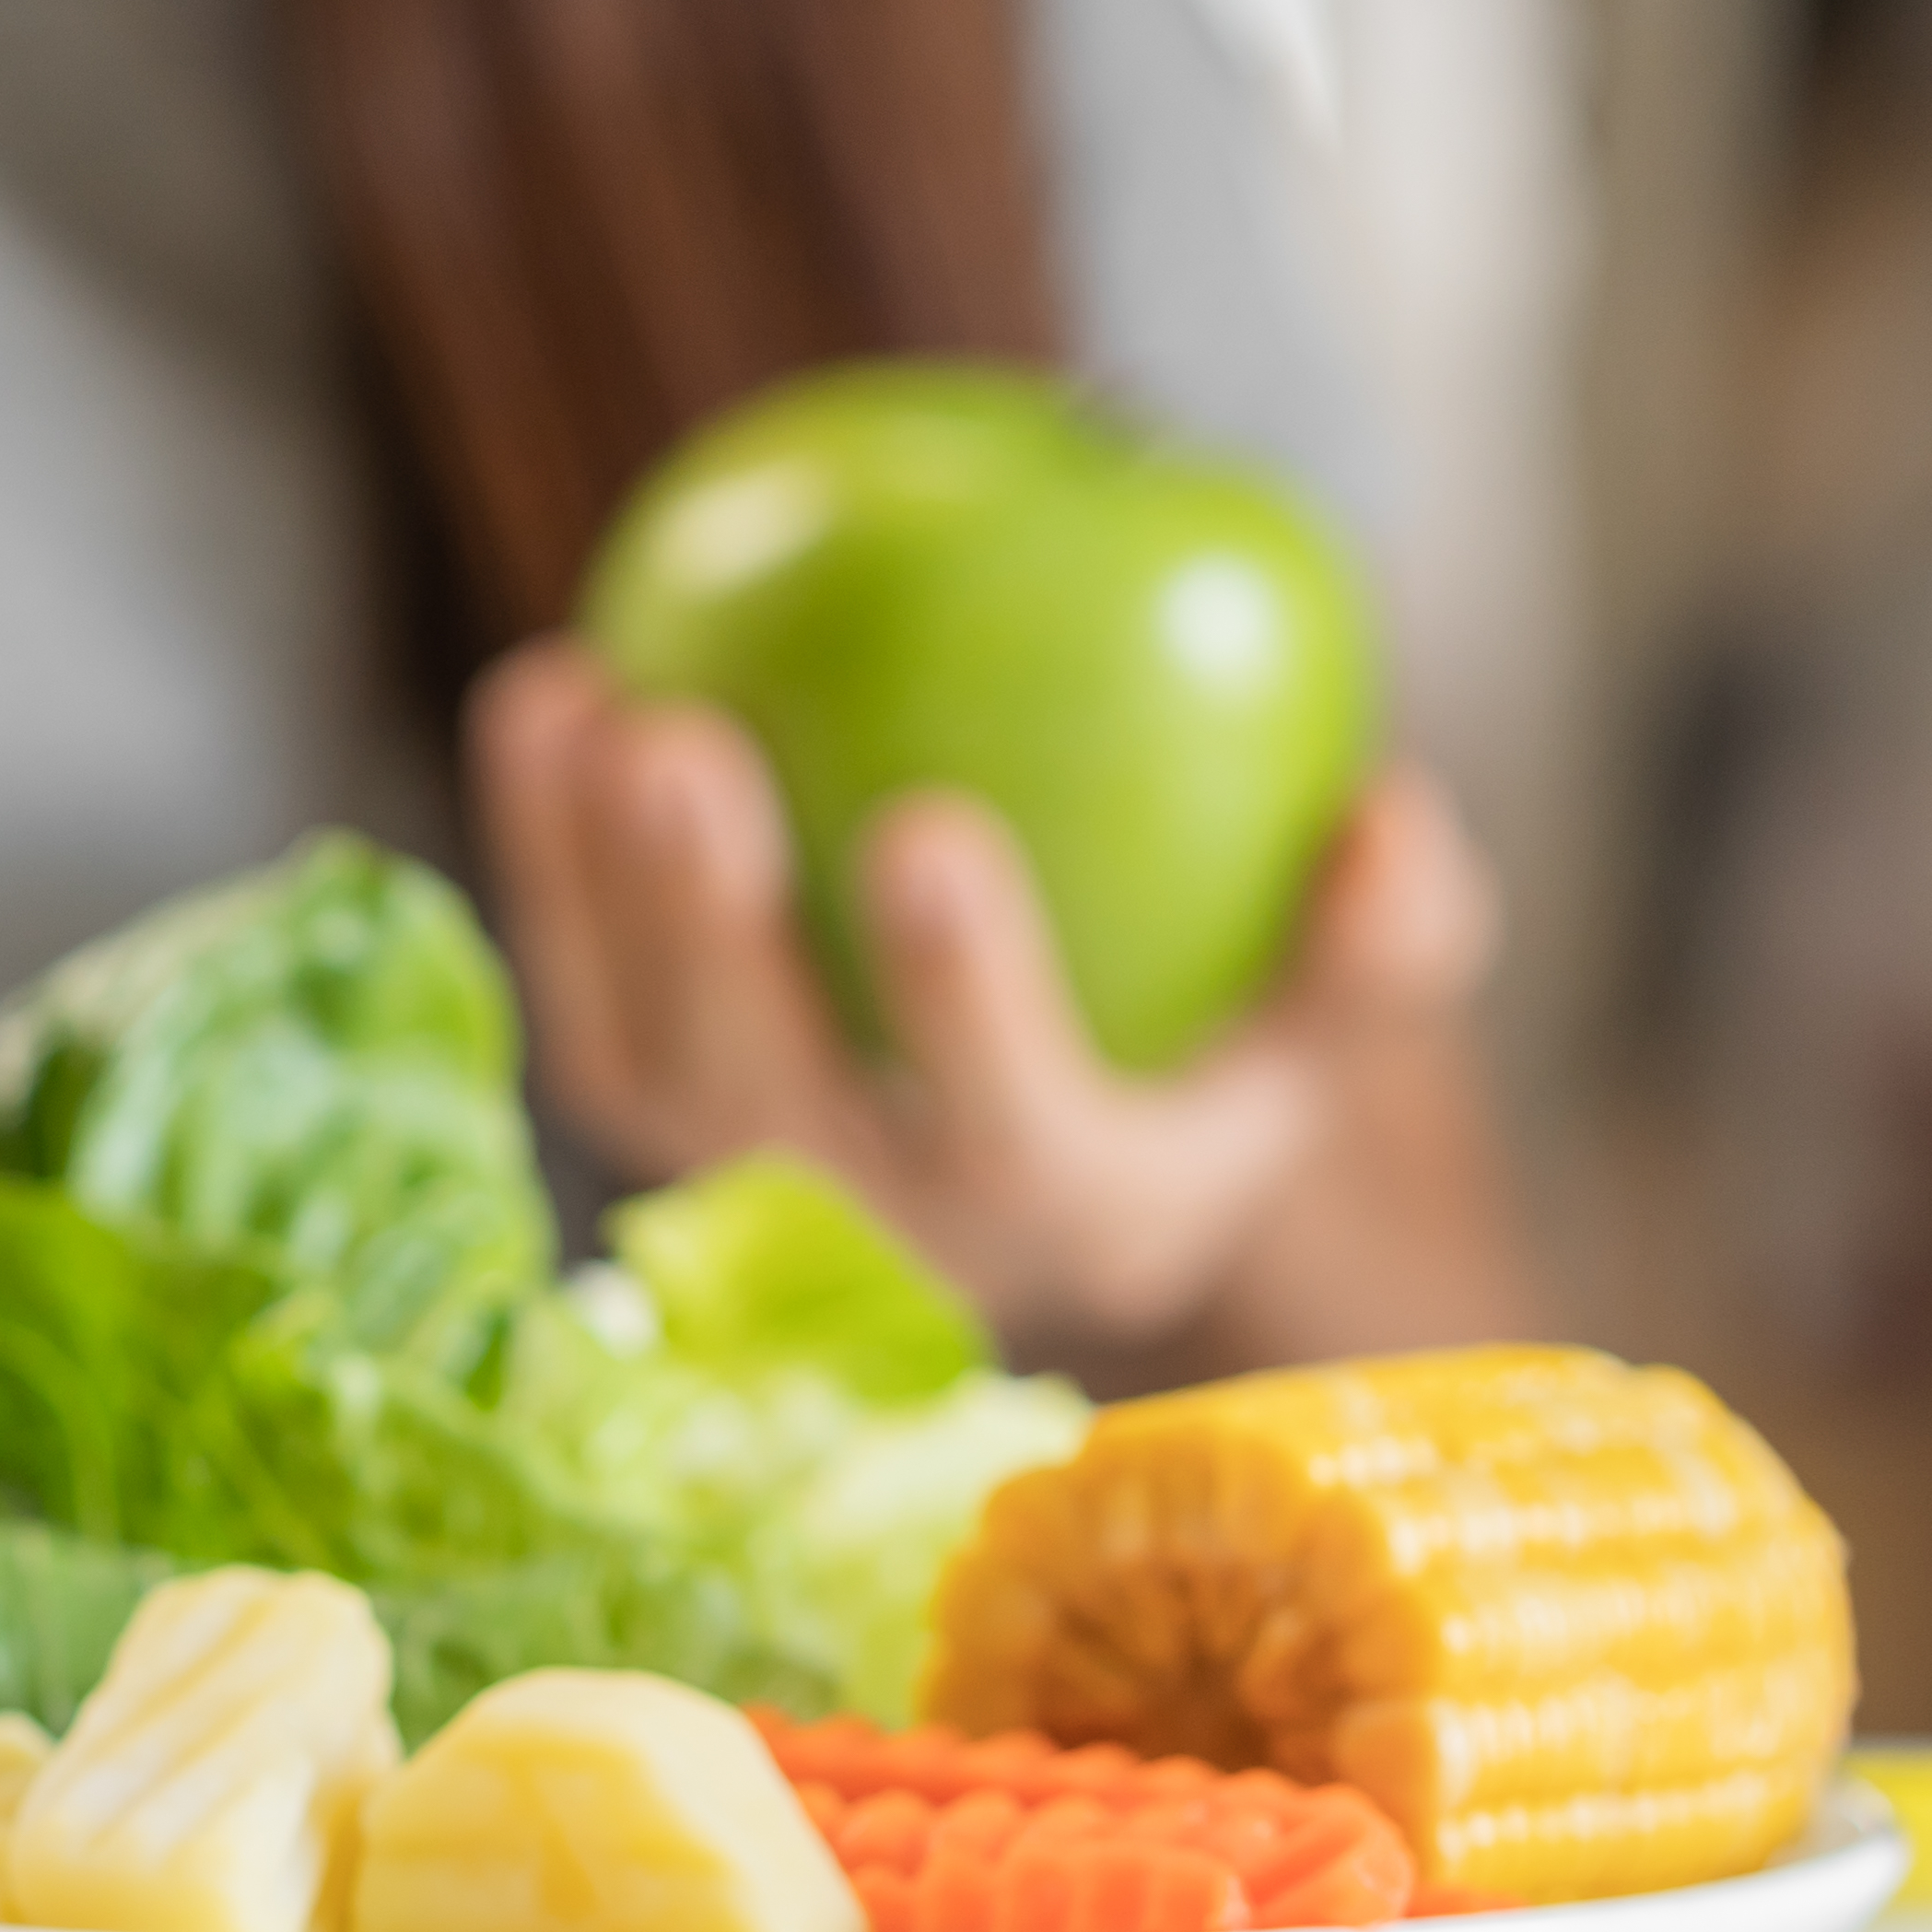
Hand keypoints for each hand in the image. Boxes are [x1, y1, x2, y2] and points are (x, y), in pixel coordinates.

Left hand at [468, 637, 1506, 1356]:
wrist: (1069, 1113)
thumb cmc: (1222, 1024)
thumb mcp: (1337, 1003)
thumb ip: (1387, 933)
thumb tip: (1388, 816)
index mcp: (1079, 1219)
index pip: (1016, 1130)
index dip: (964, 997)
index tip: (925, 819)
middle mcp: (893, 1240)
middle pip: (772, 1105)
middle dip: (710, 933)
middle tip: (685, 744)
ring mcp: (750, 1191)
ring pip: (640, 1059)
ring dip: (593, 888)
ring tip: (593, 701)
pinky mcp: (648, 1119)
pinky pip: (576, 987)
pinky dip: (543, 853)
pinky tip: (548, 690)